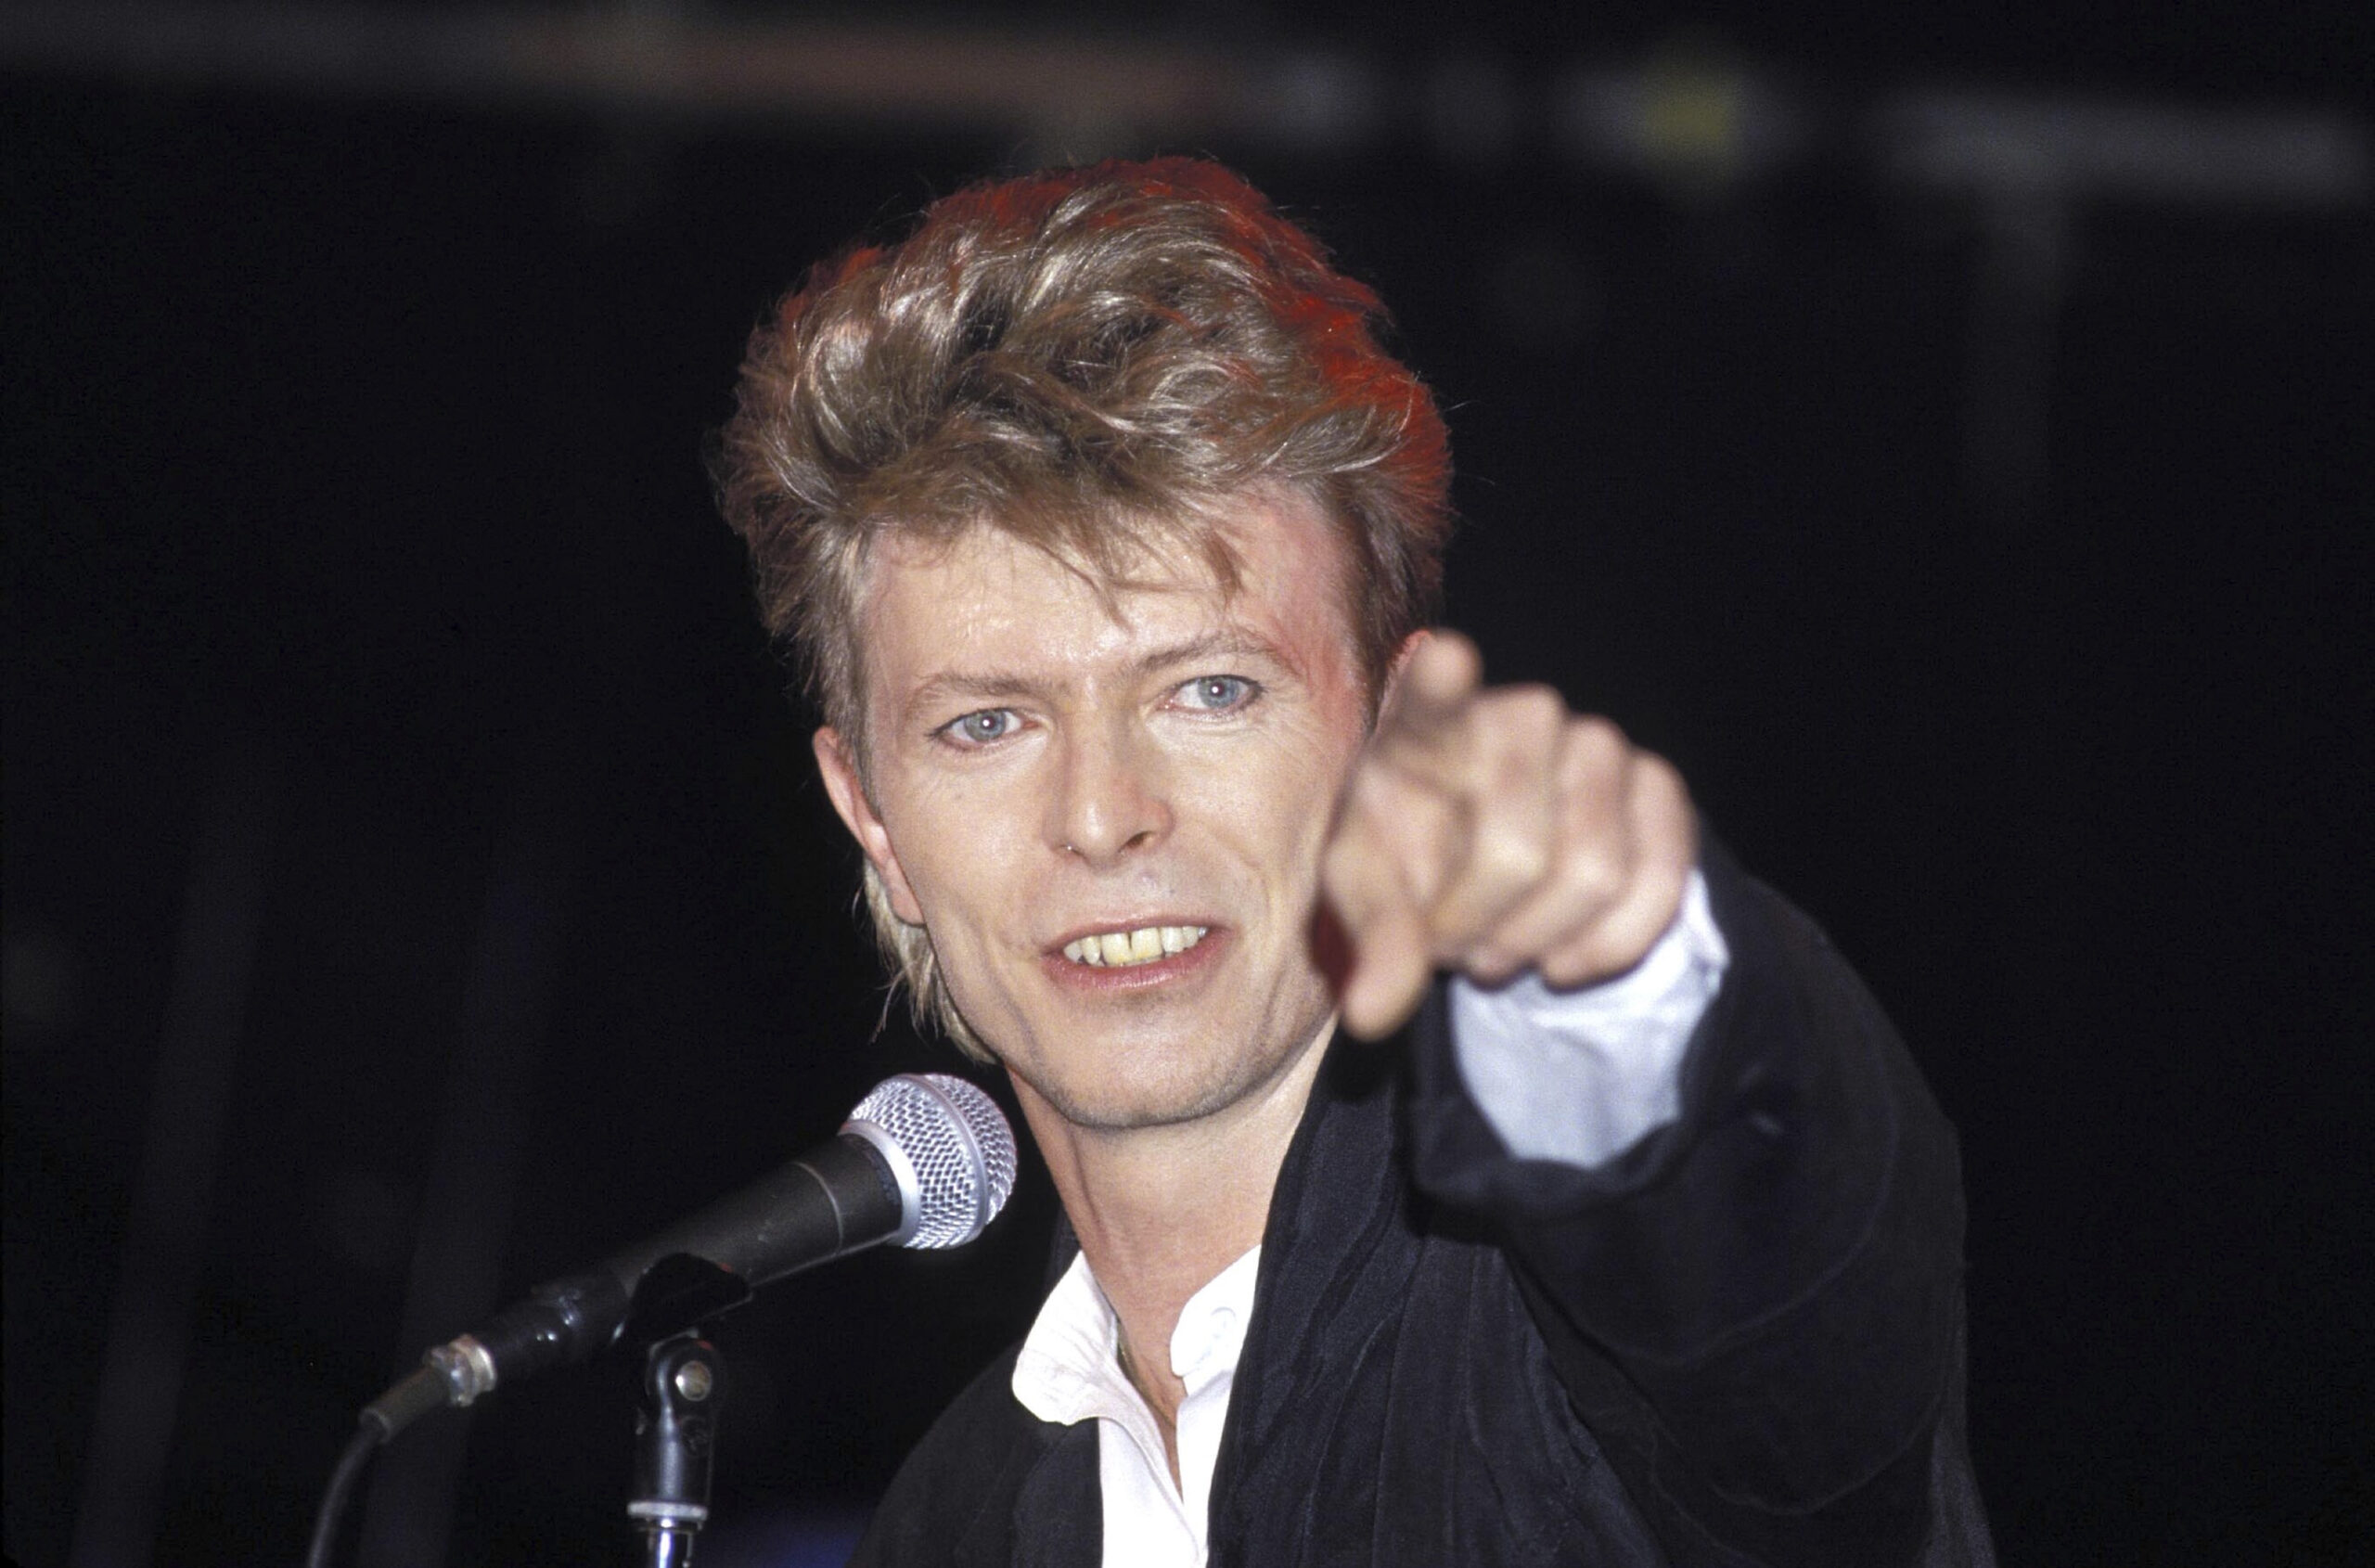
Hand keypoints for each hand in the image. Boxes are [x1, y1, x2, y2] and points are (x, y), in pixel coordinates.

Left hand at [1321, 631, 1698, 1039]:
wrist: (1485, 876)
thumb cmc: (1409, 865)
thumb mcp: (1368, 900)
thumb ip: (1371, 940)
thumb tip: (1372, 1011)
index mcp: (1429, 723)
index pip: (1436, 688)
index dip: (1444, 679)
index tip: (1444, 661)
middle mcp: (1522, 714)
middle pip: (1515, 854)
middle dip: (1475, 928)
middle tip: (1449, 942)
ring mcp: (1599, 745)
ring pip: (1592, 876)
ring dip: (1535, 942)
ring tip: (1494, 946)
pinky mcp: (1660, 789)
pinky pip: (1658, 885)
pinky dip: (1605, 948)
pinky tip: (1560, 961)